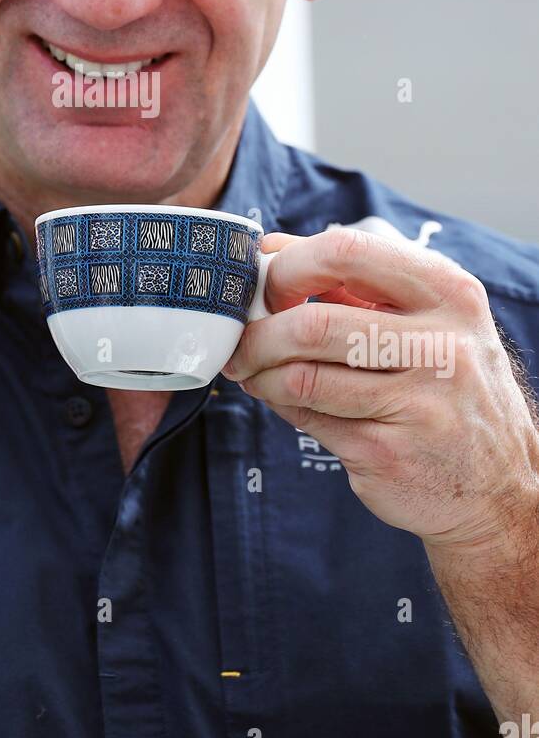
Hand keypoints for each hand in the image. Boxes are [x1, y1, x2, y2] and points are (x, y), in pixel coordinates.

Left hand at [222, 227, 538, 549]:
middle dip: (259, 331)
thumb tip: (271, 250)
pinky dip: (280, 403)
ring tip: (253, 370)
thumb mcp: (429, 321)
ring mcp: (417, 404)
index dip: (289, 265)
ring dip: (260, 372)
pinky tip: (281, 397)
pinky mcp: (388, 453)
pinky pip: (308, 418)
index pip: (347, 252)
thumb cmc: (447, 388)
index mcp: (449, 294)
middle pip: (313, 323)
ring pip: (301, 376)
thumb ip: (355, 284)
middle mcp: (442, 346)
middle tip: (241, 338)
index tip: (267, 284)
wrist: (496, 487)